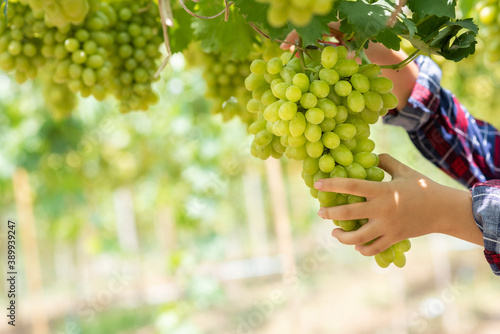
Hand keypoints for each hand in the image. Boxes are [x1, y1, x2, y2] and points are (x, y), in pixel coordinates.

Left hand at [314, 154, 482, 255]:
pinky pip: (373, 249)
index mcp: (383, 191)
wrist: (444, 210)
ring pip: (358, 238)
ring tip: (335, 232)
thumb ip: (385, 162)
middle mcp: (382, 210)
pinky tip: (357, 245)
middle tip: (320, 212)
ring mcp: (387, 227)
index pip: (351, 185)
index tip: (317, 184)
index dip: (332, 184)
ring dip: (342, 237)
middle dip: (330, 213)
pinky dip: (362, 249)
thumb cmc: (422, 187)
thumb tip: (370, 155)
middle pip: (348, 213)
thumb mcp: (404, 170)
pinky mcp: (393, 239)